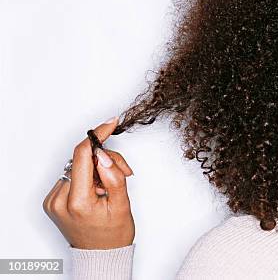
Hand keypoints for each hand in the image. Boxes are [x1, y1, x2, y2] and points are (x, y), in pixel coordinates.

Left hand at [43, 117, 134, 248]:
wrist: (100, 255)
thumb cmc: (113, 234)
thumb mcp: (123, 205)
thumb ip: (114, 177)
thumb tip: (104, 155)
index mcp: (77, 201)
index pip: (82, 155)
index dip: (98, 136)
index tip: (111, 124)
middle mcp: (59, 199)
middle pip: (83, 159)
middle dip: (106, 159)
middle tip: (124, 172)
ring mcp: (53, 199)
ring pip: (79, 165)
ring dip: (98, 168)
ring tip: (112, 185)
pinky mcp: (53, 199)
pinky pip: (73, 174)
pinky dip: (89, 175)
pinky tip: (99, 188)